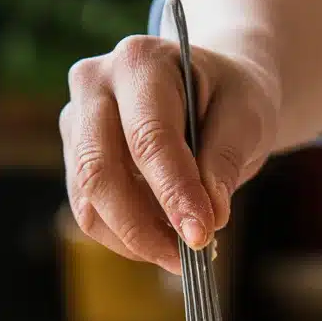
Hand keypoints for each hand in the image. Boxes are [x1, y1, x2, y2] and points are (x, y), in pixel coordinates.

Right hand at [60, 36, 279, 273]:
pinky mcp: (74, 158)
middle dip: (142, 227)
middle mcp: (94, 85)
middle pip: (98, 171)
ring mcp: (76, 123)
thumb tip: (208, 217)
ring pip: (89, 201)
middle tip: (188, 258)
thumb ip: (225, 160)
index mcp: (139, 62)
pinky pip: (90, 213)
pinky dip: (126, 238)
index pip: (148, 138)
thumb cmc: (229, 97)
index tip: (201, 235)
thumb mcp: (247, 117)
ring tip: (181, 252)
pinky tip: (162, 239)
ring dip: (135, 239)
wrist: (209, 90)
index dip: (173, 192)